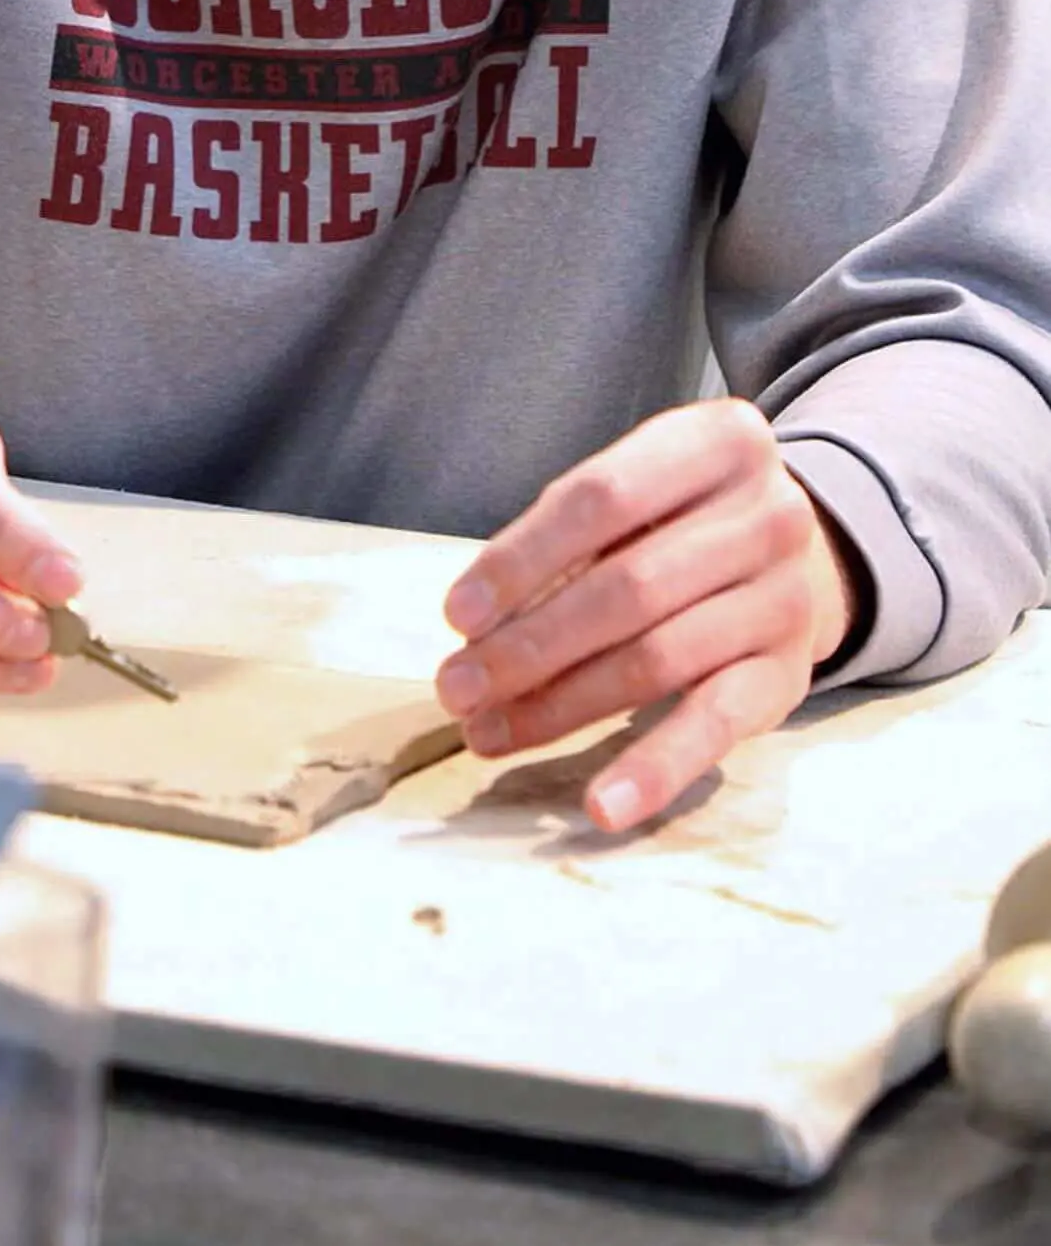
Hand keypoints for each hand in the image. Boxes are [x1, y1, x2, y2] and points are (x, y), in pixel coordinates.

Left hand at [435, 400, 860, 833]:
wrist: (789, 553)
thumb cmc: (676, 515)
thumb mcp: (636, 491)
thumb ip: (565, 540)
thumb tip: (474, 626)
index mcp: (719, 441)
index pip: (601, 498)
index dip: (522, 558)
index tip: (456, 615)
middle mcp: (770, 513)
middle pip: (626, 587)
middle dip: (528, 645)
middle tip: (456, 688)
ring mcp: (787, 596)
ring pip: (657, 659)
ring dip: (561, 706)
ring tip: (490, 733)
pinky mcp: (790, 674)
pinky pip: (715, 726)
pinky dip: (656, 769)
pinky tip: (602, 805)